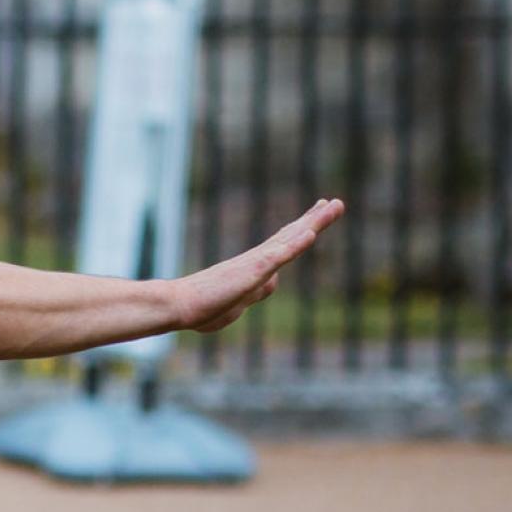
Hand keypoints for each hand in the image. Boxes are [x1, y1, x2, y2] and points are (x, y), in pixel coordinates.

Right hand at [175, 200, 345, 333]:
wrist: (177, 306)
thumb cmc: (199, 308)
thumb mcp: (236, 304)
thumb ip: (257, 292)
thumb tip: (273, 282)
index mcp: (253, 268)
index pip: (282, 245)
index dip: (299, 231)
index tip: (313, 222)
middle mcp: (256, 260)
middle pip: (291, 235)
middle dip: (313, 219)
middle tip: (333, 203)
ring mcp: (255, 264)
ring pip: (290, 239)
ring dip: (314, 223)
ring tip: (334, 206)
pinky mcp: (251, 271)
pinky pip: (278, 256)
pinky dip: (295, 245)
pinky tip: (311, 234)